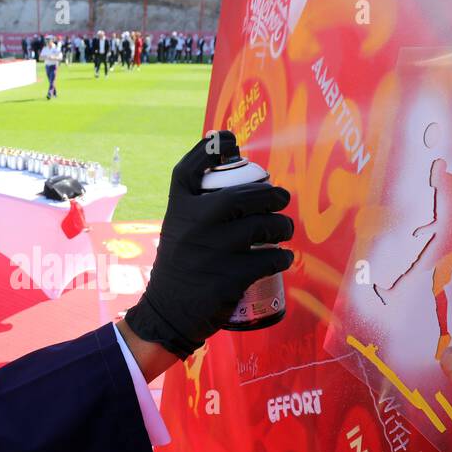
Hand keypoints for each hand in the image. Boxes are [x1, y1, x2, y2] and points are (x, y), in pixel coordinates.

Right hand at [123, 130, 293, 357]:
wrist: (167, 312)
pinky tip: (283, 258)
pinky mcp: (228, 278)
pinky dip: (282, 258)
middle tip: (282, 200)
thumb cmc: (180, 265)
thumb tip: (231, 168)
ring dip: (281, 227)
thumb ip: (197, 205)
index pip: (188, 169)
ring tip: (283, 231)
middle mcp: (192, 225)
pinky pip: (268, 259)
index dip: (209, 148)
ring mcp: (211, 251)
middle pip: (241, 196)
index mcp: (178, 209)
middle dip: (271, 196)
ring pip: (261, 227)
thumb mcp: (178, 229)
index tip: (229, 138)